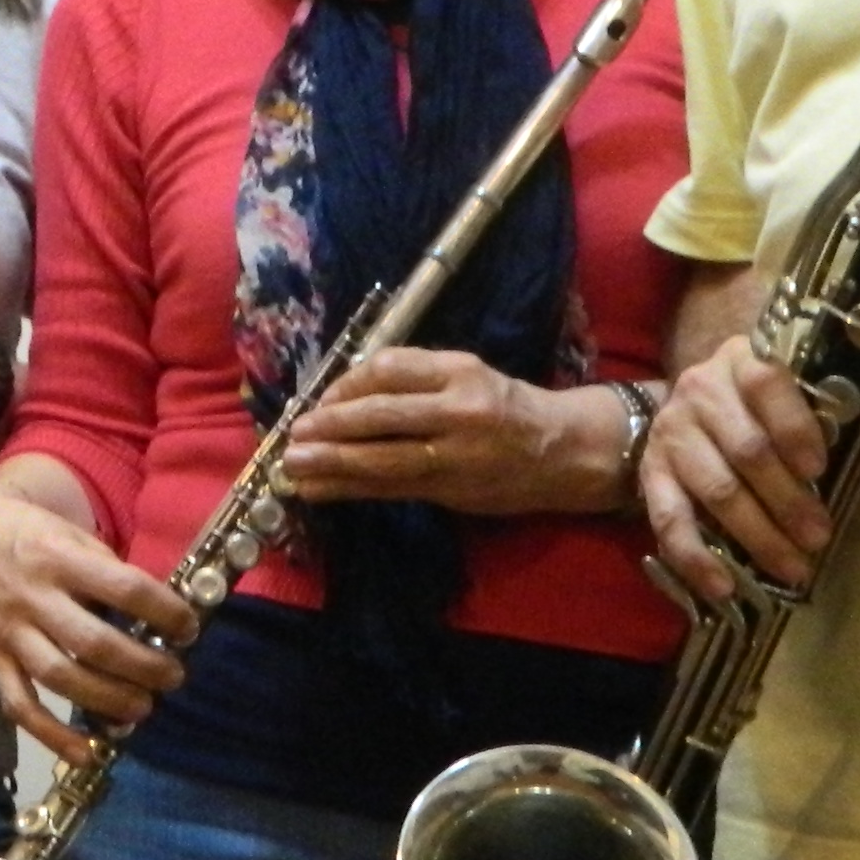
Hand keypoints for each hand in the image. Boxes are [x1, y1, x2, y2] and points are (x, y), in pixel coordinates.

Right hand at [0, 477, 192, 767]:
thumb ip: (106, 570)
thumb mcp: (71, 534)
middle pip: (94, 642)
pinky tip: (86, 753)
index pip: (124, 588)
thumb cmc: (32, 534)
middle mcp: (33, 597)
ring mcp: (9, 632)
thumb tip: (156, 613)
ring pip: (59, 677)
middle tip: (173, 676)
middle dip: (142, 666)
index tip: (188, 627)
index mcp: (59, 558)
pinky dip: (51, 735)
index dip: (164, 612)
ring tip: (142, 708)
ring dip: (107, 700)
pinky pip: (19, 704)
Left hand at [282, 347, 621, 518]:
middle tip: (294, 434)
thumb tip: (345, 391)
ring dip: (331, 463)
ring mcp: (456, 453)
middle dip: (331, 426)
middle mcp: (459, 409)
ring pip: (383, 458)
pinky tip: (319, 490)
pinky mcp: (452, 490)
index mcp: (460, 370)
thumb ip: (417, 378)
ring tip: (293, 466)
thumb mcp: (470, 374)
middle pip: (381, 415)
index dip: (347, 383)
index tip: (322, 397)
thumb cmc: (508, 407)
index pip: (390, 369)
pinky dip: (349, 490)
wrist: (566, 450)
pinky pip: (392, 489)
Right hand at [640, 330, 859, 601]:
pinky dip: (695, 556)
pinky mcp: (651, 474)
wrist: (693, 410)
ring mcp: (672, 433)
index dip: (794, 426)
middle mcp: (702, 390)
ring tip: (792, 568)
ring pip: (714, 488)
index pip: (766, 383)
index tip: (820, 468)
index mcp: (746, 361)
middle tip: (820, 539)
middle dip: (786, 500)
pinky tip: (723, 585)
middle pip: (745, 448)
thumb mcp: (814, 407)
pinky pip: (668, 520)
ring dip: (755, 533)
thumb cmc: (769, 410)